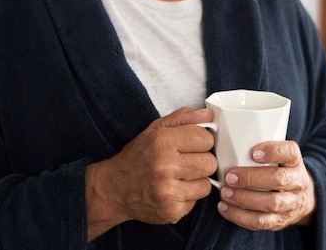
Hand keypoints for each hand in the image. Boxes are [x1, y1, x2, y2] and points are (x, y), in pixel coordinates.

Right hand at [84, 107, 216, 240]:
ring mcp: (167, 192)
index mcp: (162, 142)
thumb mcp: (155, 129)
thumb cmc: (138, 157)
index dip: (202, 141)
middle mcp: (164, 167)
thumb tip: (208, 114)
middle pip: (210, 163)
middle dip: (202, 162)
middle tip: (186, 162)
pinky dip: (188, 197)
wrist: (114, 188)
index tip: (192, 145)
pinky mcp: (170, 211)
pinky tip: (174, 191)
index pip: (206, 139)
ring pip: (206, 185)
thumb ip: (183, 118)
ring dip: (196, 181)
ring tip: (179, 177)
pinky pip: (196, 202)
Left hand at [216, 141, 315, 230]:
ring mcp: (291, 204)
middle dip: (251, 178)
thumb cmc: (279, 170)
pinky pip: (261, 222)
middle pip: (279, 179)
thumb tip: (225, 137)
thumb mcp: (278, 157)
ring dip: (244, 198)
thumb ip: (260, 148)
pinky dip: (240, 216)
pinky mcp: (280, 221)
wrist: (300, 198)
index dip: (273, 151)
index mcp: (295, 162)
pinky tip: (224, 207)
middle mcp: (298, 182)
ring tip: (225, 192)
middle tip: (229, 176)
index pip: (290, 152)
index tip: (253, 152)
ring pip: (271, 203)